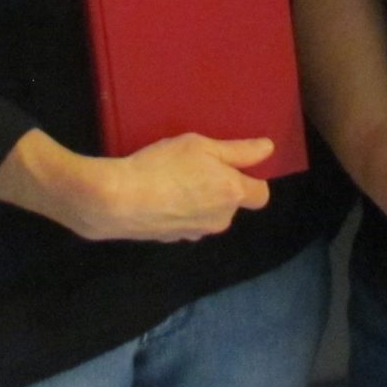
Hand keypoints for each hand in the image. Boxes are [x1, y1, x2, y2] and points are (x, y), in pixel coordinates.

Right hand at [66, 133, 272, 242]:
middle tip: (195, 166)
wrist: (117, 200)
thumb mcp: (201, 147)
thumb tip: (269, 149)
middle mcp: (221, 220)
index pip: (261, 194)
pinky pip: (185, 222)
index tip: (233, 165)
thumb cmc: (164, 166)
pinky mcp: (172, 240)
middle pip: (231, 203)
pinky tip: (158, 196)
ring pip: (207, 214)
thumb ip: (239, 150)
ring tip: (172, 179)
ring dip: (198, 200)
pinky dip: (178, 211)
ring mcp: (196, 233)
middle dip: (220, 188)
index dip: (252, 178)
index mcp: (232, 195)